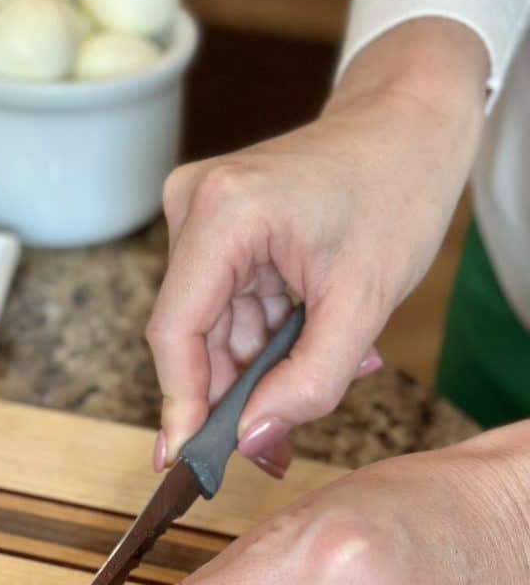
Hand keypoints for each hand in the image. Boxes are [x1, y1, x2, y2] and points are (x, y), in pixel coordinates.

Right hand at [150, 19, 487, 476]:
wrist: (409, 123)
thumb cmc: (396, 191)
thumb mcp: (363, 303)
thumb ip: (308, 383)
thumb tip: (252, 440)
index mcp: (223, 213)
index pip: (175, 330)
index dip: (180, 403)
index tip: (184, 461)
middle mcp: (193, 205)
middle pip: (191, 331)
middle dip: (233, 391)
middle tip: (271, 446)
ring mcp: (198, 210)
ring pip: (210, 323)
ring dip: (258, 363)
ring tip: (320, 377)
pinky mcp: (211, 220)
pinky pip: (224, 301)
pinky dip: (262, 333)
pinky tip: (307, 340)